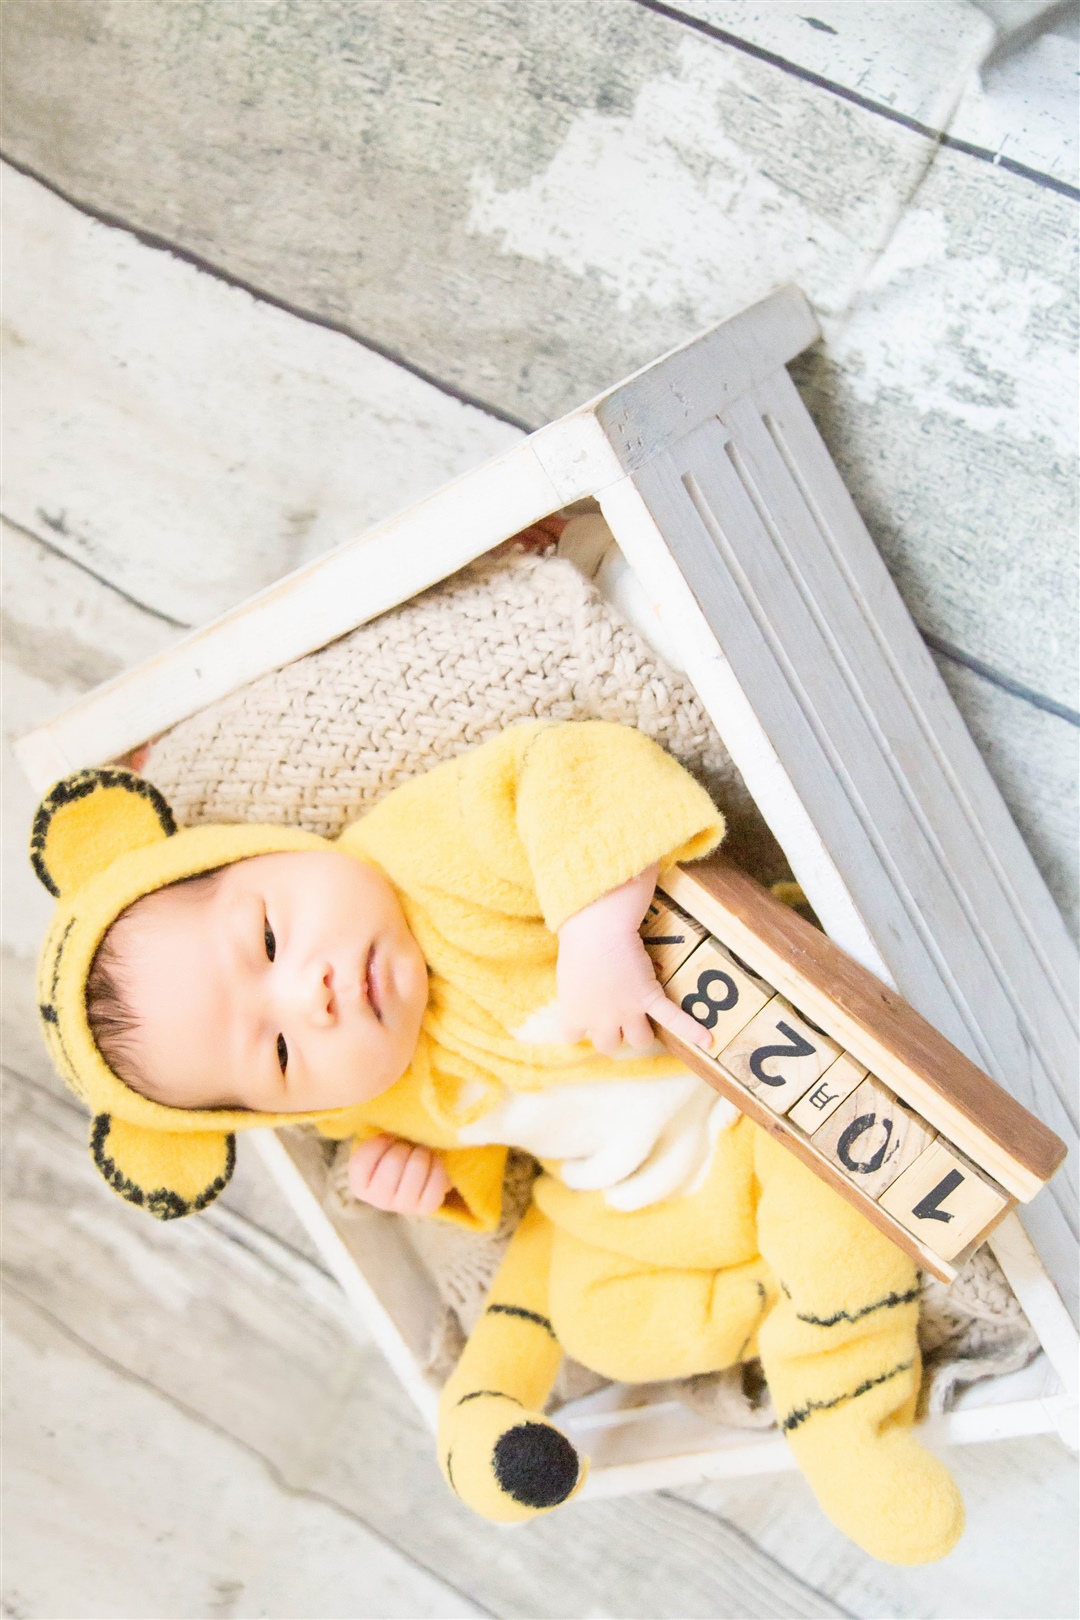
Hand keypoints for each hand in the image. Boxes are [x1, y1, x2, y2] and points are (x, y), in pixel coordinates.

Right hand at [348, 1134, 449, 1214]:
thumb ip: (380, 1136)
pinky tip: (433, 1163)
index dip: (379, 1142)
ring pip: (416, 1166)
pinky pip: (435, 1181)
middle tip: (407, 1146)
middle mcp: (379, 1200)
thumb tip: (390, 1124)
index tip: (389, 1138)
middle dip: (403, 1146)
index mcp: (361, 1185)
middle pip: (393, 1160)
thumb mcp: (380, 1146)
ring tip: (420, 1153)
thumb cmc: (393, 1155)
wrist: (415, 1177)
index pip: (362, 1161)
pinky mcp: (425, 1207)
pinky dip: (437, 1166)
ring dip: (422, 1153)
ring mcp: (402, 1206)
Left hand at [556, 865, 711, 1056]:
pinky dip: (691, 1030)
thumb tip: (582, 987)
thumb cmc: (577, 940)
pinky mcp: (648, 997)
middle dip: (614, 1034)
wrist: (598, 927)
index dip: (582, 1028)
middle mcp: (599, 1020)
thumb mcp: (567, 972)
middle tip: (617, 1016)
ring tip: (646, 1022)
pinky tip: (707, 1040)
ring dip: (642, 1033)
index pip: (571, 1037)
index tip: (586, 1017)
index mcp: (573, 1013)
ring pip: (640, 1040)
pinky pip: (672, 1018)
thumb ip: (575, 989)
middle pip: (609, 1045)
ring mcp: (626, 1012)